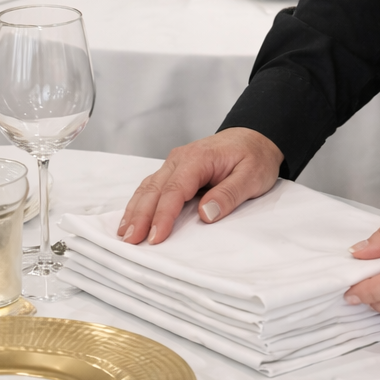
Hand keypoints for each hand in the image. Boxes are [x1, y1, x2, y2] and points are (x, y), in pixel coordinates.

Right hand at [117, 128, 283, 245]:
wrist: (255, 138)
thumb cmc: (254, 156)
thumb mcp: (252, 176)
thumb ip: (229, 194)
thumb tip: (205, 214)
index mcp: (199, 158)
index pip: (175, 189)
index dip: (163, 215)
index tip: (156, 238)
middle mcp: (181, 158)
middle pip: (155, 188)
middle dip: (141, 216)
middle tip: (130, 242)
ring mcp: (175, 163)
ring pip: (148, 187)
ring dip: (135, 211)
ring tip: (124, 235)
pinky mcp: (175, 171)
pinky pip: (153, 186)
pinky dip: (140, 203)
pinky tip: (132, 219)